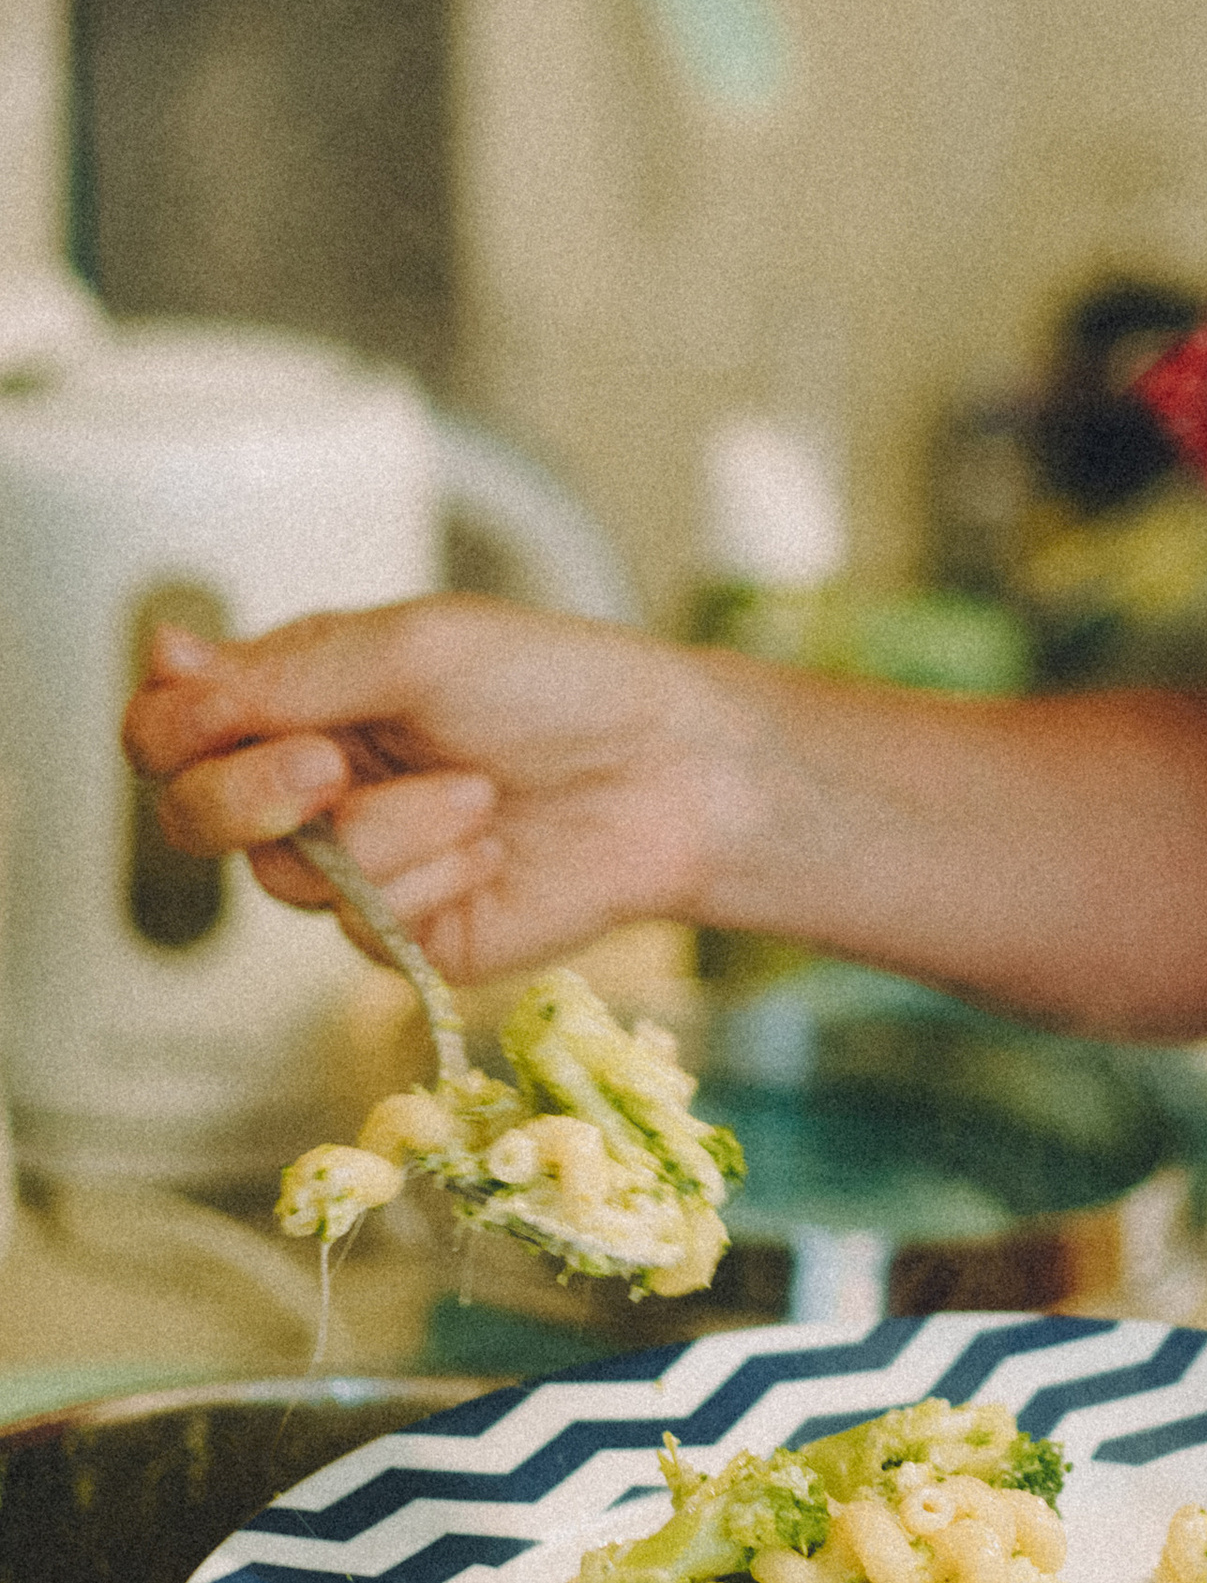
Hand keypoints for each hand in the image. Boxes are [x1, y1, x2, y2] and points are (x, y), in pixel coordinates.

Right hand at [124, 597, 750, 984]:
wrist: (667, 771)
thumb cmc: (558, 686)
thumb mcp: (417, 646)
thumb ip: (286, 670)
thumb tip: (162, 651)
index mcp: (301, 698)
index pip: (171, 726)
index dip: (171, 728)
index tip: (215, 708)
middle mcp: (311, 785)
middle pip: (193, 816)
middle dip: (248, 794)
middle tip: (329, 765)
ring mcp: (354, 867)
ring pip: (285, 874)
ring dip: (387, 828)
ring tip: (479, 792)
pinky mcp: (402, 936)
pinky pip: (362, 924)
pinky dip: (431, 873)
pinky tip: (493, 844)